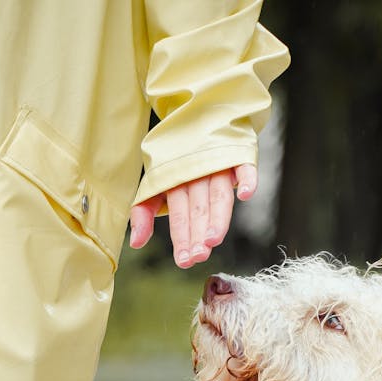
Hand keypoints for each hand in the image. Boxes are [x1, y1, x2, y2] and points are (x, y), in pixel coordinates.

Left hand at [129, 164, 257, 267]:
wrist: (196, 118)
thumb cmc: (176, 163)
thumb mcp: (156, 185)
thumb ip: (144, 213)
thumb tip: (135, 243)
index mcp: (175, 182)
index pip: (178, 214)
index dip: (181, 237)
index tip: (184, 261)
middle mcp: (195, 174)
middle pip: (198, 208)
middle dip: (197, 232)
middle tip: (198, 256)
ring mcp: (217, 164)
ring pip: (218, 194)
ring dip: (217, 216)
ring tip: (213, 239)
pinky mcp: (236, 154)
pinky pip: (243, 166)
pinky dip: (246, 178)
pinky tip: (245, 195)